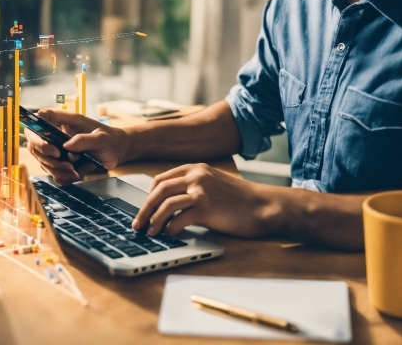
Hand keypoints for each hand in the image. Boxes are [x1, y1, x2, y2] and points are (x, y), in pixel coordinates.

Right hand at [25, 109, 126, 184]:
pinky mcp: (63, 166)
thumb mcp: (100, 136)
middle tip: (67, 163)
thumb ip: (84, 139)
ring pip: (45, 165)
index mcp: (62, 123)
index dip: (37, 137)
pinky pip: (57, 176)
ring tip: (76, 170)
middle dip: (49, 159)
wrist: (117, 151)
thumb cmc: (109, 138)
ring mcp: (58, 152)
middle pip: (35, 149)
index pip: (37, 125)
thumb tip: (66, 146)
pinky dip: (67, 178)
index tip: (51, 148)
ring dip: (59, 171)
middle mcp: (56, 137)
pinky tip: (81, 171)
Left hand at [132, 163, 279, 237]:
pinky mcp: (206, 207)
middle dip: (144, 209)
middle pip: (159, 191)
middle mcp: (196, 175)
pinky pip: (179, 218)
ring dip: (154, 220)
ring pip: (165, 204)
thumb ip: (193, 187)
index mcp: (196, 168)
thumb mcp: (214, 184)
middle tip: (137, 224)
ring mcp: (201, 190)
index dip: (149, 196)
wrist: (264, 206)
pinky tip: (170, 234)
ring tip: (150, 232)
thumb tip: (168, 204)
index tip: (145, 209)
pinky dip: (170, 228)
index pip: (161, 179)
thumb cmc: (240, 200)